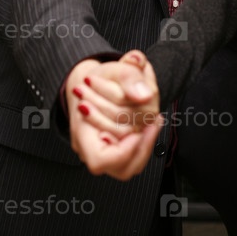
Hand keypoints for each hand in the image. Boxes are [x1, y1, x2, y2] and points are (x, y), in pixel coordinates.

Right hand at [66, 57, 161, 178]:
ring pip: (130, 166)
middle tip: (153, 122)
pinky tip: (152, 122)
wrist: (94, 81)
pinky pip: (134, 157)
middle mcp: (92, 148)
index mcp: (82, 131)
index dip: (122, 151)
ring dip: (145, 145)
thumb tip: (145, 95)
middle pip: (121, 168)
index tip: (137, 132)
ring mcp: (105, 151)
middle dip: (141, 145)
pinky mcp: (118, 148)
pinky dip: (145, 140)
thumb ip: (128, 75)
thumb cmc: (99, 77)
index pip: (100, 159)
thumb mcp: (113, 67)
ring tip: (154, 123)